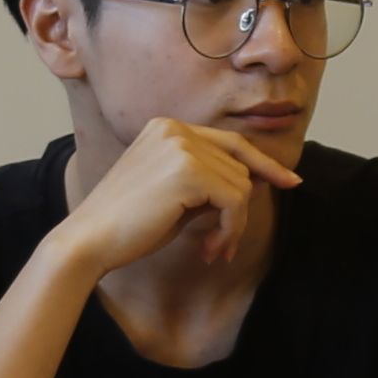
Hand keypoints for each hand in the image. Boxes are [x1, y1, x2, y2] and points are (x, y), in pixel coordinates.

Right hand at [56, 116, 293, 278]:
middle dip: (240, 209)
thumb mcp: (174, 195)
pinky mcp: (188, 170)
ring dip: (234, 225)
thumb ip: (209, 182)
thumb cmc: (127, 225)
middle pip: (239, 164)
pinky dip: (232, 229)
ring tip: (213, 249)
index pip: (230, 142)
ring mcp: (181, 145)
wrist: (89, 240)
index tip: (289, 181)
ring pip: (240, 185)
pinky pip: (235, 200)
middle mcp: (175, 129)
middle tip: (224, 246)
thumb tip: (256, 181)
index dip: (263, 163)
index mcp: (167, 128)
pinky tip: (211, 249)